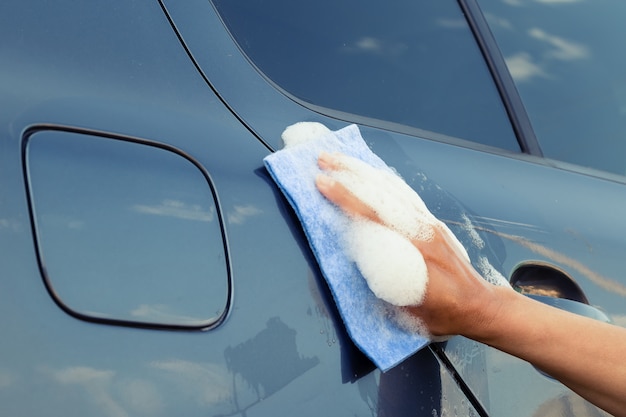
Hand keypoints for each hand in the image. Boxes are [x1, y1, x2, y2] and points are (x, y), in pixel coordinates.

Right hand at [315, 151, 499, 336]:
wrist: (480, 306)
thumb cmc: (444, 314)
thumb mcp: (406, 310)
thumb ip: (380, 283)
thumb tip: (352, 257)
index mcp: (414, 256)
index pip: (372, 218)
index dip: (345, 199)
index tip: (322, 184)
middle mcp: (422, 233)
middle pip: (380, 195)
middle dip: (349, 174)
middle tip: (323, 159)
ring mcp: (429, 224)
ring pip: (392, 189)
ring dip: (363, 172)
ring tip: (339, 160)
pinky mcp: (432, 222)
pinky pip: (405, 194)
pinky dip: (385, 180)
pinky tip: (371, 172)